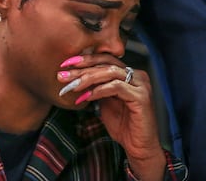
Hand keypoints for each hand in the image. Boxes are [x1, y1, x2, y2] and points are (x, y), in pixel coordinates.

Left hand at [58, 54, 165, 180]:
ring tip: (72, 86)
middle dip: (81, 69)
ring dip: (87, 78)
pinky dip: (98, 90)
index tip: (65, 65)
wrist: (138, 147)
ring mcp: (140, 84)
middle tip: (63, 75)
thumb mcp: (104, 101)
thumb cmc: (122, 125)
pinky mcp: (141, 97)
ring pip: (110, 72)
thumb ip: (95, 87)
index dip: (84, 60)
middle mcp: (137, 75)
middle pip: (105, 63)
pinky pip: (116, 87)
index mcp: (128, 73)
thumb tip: (74, 76)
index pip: (104, 59)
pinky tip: (85, 96)